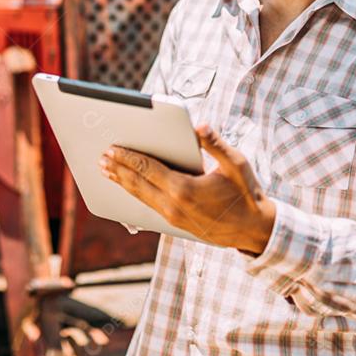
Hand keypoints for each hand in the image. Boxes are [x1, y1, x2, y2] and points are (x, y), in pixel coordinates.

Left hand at [99, 124, 275, 254]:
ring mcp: (173, 217)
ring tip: (106, 171)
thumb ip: (216, 144)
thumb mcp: (237, 165)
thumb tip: (200, 126)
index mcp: (185, 189)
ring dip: (122, 182)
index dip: (128, 158)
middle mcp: (174, 206)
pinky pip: (148, 207)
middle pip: (137, 184)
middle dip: (118, 169)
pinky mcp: (175, 223)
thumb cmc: (246, 193)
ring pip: (140, 197)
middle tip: (100, 157)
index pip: (148, 169)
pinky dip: (134, 195)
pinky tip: (126, 188)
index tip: (112, 148)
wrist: (254, 230)